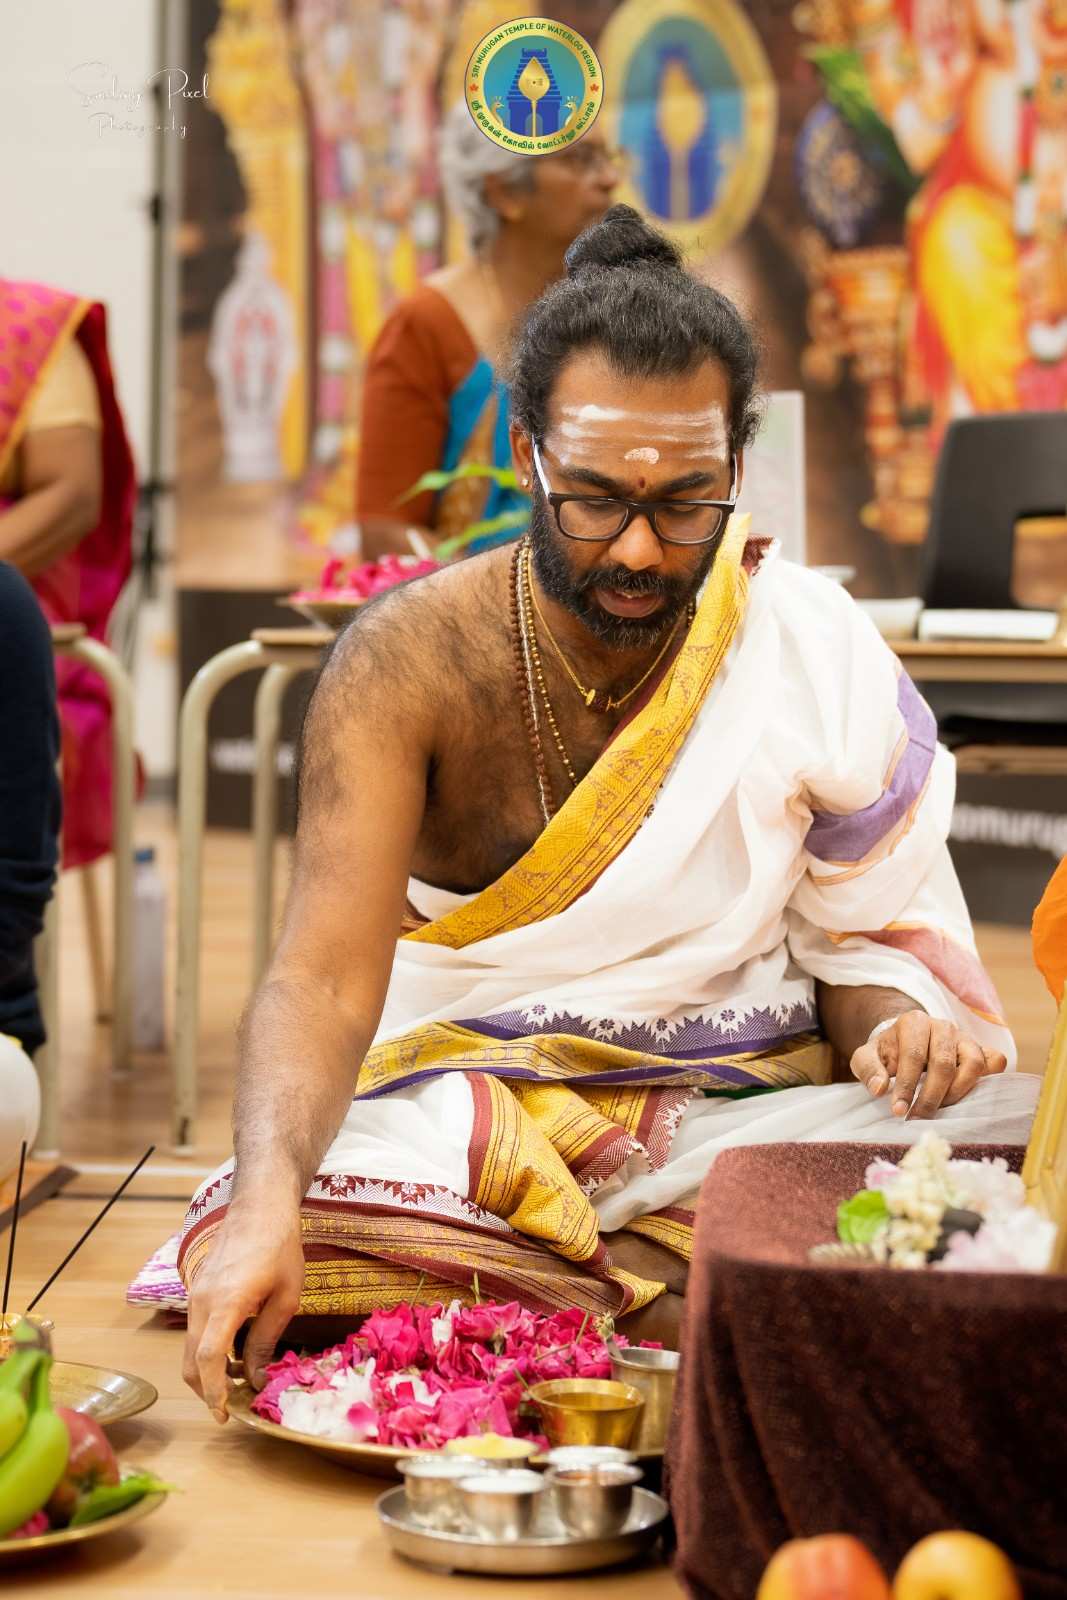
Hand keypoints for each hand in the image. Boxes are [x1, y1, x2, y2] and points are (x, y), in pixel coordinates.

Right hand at [182, 1210, 304, 1422]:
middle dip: (207, 1390)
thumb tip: (255, 1378)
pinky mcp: (197, 1290)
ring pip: (189, 1348)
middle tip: (234, 1404)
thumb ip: (266, 1339)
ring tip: (239, 1378)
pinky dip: (207, 1349)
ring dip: (208, 1371)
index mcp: (226, 1302)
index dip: (214, 1393)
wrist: (260, 1206)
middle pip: (190, 1361)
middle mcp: (202, 1302)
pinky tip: (234, 1350)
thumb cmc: (281, 1246)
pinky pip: (195, 1330)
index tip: (225, 1414)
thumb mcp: (286, 1296)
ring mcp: (195, 1295)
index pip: (208, 1359)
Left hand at [850, 1009, 1006, 1117]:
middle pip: (944, 1063)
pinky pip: (995, 1062)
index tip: (898, 1111)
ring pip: (973, 1063)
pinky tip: (968, 1098)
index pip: (913, 1056)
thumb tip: (879, 1089)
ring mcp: (965, 1037)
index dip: (906, 1086)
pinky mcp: (982, 1049)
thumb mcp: (866, 1057)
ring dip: (957, 1092)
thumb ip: (868, 1070)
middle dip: (930, 1096)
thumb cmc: (887, 1054)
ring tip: (940, 1109)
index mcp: (913, 1022)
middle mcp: (943, 1026)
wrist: (905, 1043)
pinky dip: (988, 1080)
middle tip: (918, 1118)